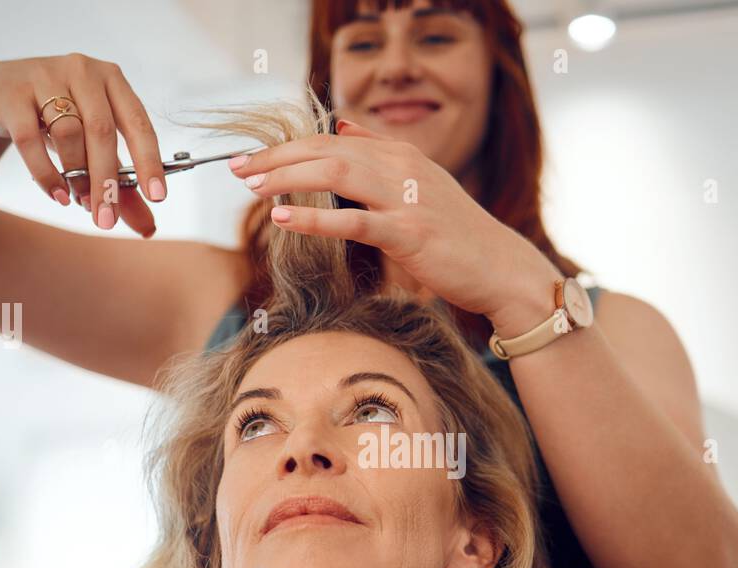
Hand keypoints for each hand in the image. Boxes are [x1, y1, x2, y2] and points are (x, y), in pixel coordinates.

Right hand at [0, 55, 163, 236]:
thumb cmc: (57, 118)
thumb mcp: (93, 146)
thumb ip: (122, 185)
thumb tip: (148, 227)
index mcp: (112, 80)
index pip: (139, 122)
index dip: (150, 161)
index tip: (158, 197)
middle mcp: (82, 72)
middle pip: (102, 131)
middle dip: (107, 182)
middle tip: (107, 221)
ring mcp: (45, 77)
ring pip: (68, 133)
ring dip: (77, 176)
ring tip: (80, 201)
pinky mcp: (12, 94)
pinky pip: (30, 139)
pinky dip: (45, 172)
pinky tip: (57, 194)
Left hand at [228, 118, 561, 324]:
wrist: (501, 268)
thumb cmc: (458, 236)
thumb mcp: (421, 184)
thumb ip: (381, 156)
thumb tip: (343, 128)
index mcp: (402, 155)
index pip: (332, 141)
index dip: (287, 147)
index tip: (251, 158)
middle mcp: (403, 168)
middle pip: (326, 151)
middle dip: (277, 157)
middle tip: (236, 168)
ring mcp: (407, 199)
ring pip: (336, 174)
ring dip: (288, 178)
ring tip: (251, 186)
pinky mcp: (409, 233)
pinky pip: (354, 220)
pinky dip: (315, 217)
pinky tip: (284, 217)